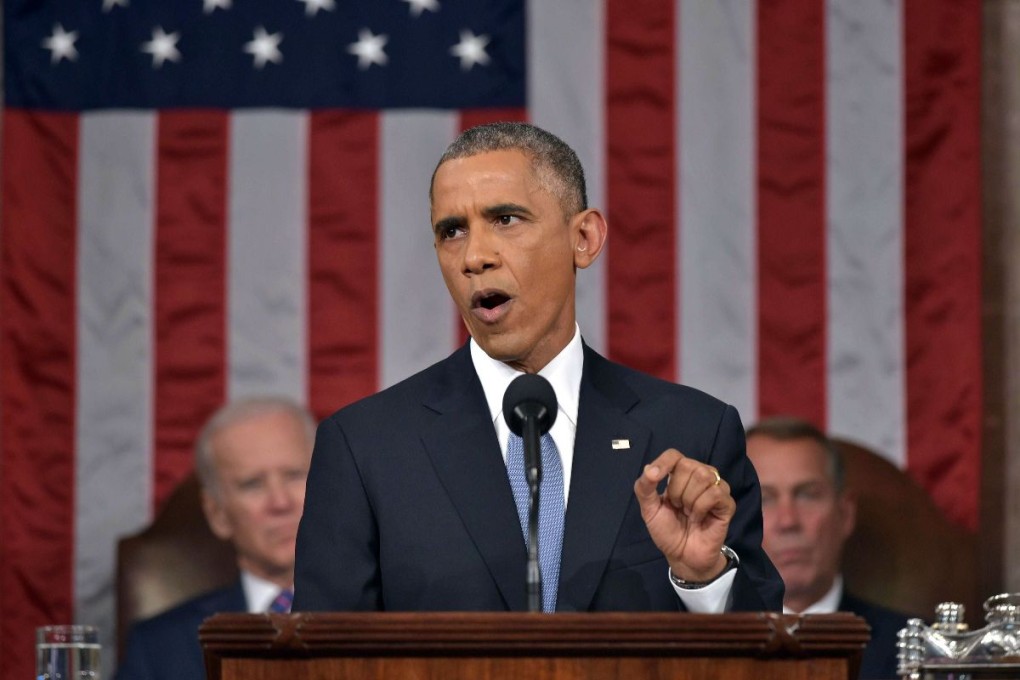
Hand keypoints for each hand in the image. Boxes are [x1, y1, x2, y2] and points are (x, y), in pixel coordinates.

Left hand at [633, 448, 734, 581]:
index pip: (674, 455)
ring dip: (689, 500)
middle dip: (676, 490)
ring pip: (703, 477)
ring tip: (688, 513)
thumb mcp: (649, 509)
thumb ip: (644, 487)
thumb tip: (649, 468)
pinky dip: (701, 507)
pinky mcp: (727, 503)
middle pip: (688, 466)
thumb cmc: (667, 530)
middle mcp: (700, 476)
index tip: (653, 477)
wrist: (682, 555)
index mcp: (680, 474)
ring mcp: (716, 488)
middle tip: (678, 507)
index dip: (663, 462)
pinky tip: (699, 518)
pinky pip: (715, 493)